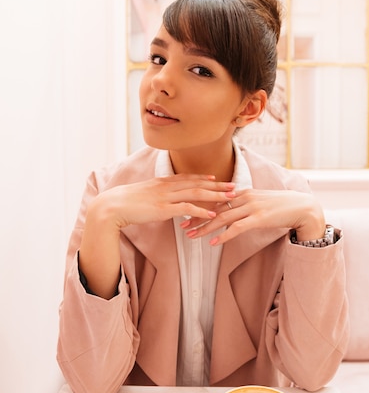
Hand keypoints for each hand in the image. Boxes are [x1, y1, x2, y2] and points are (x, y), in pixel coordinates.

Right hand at [87, 174, 236, 229]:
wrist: (112, 206)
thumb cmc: (124, 203)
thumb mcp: (142, 195)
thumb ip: (154, 196)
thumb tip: (161, 202)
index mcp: (161, 182)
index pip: (187, 178)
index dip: (203, 178)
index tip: (217, 179)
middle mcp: (166, 186)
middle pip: (197, 183)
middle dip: (217, 185)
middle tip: (233, 186)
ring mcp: (166, 196)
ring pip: (196, 193)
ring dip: (215, 196)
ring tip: (230, 198)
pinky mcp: (164, 209)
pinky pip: (187, 208)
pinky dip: (201, 211)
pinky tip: (212, 215)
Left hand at [181, 189, 325, 245]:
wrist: (301, 207)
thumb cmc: (279, 206)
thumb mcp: (258, 201)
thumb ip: (243, 203)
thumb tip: (229, 209)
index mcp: (242, 192)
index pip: (216, 199)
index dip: (199, 206)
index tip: (185, 212)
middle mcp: (244, 197)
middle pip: (215, 208)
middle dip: (197, 217)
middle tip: (182, 225)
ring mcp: (251, 207)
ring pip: (222, 218)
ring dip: (205, 228)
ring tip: (191, 236)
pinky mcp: (259, 218)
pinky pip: (237, 228)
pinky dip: (223, 235)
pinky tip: (213, 242)